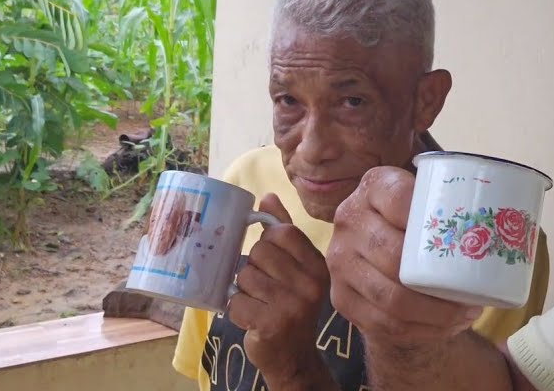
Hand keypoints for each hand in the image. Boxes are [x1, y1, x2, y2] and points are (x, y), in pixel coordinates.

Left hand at [227, 194, 329, 379]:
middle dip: (252, 268)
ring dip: (242, 290)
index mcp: (318, 266)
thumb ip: (284, 231)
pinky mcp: (271, 325)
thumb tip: (268, 196)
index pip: (282, 233)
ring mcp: (292, 306)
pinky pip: (235, 302)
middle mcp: (310, 285)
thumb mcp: (296, 267)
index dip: (267, 242)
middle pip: (260, 253)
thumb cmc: (291, 305)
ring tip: (257, 302)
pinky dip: (235, 309)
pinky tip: (251, 317)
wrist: (294, 356)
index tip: (270, 260)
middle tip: (263, 287)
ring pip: (245, 276)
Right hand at [327, 167, 482, 349]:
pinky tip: (445, 329)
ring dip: (433, 314)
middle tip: (475, 296)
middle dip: (438, 284)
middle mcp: (349, 218)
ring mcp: (339, 260)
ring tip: (466, 315)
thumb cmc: (417, 222)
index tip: (465, 238)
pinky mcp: (340, 297)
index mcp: (373, 185)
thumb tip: (518, 209)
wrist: (377, 254)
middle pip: (394, 256)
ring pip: (390, 297)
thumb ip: (456, 194)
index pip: (398, 197)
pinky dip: (419, 331)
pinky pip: (382, 323)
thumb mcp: (428, 197)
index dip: (430, 217)